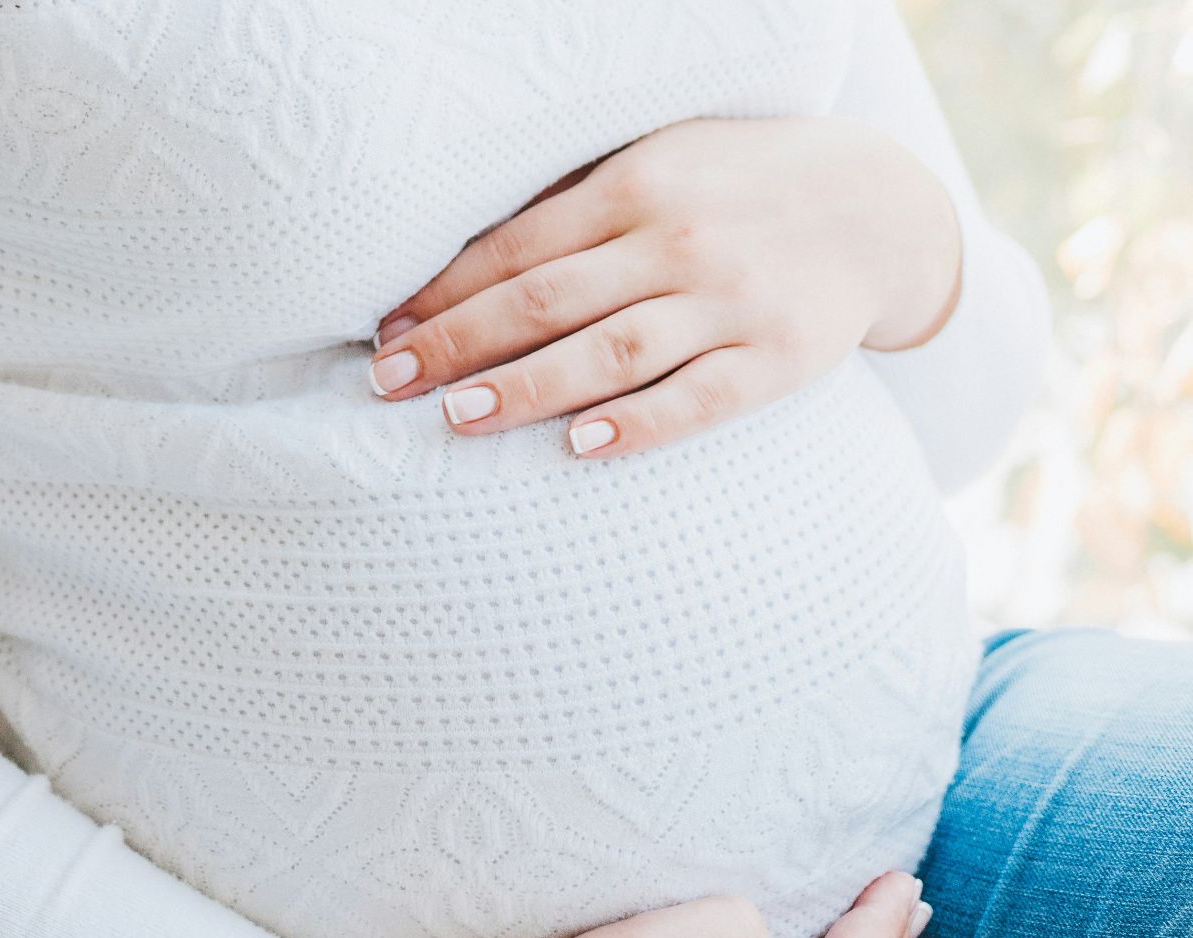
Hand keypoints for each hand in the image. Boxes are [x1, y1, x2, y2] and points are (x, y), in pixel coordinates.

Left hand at [367, 117, 962, 458]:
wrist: (878, 206)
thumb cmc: (735, 188)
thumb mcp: (658, 165)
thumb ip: (574, 208)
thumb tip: (460, 265)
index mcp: (635, 187)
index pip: (517, 249)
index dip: (444, 294)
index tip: (386, 335)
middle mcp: (676, 241)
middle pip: (546, 300)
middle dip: (458, 343)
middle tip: (390, 384)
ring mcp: (729, 300)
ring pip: (611, 351)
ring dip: (527, 386)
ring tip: (457, 416)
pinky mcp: (776, 357)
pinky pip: (700, 398)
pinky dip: (640, 424)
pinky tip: (581, 446)